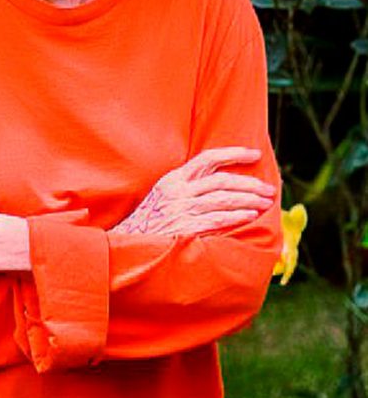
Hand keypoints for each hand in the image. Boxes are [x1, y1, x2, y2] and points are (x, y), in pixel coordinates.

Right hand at [111, 147, 276, 238]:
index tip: (255, 155)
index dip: (234, 154)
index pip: (208, 158)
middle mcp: (178, 191)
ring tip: (266, 203)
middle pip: (221, 180)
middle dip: (249, 183)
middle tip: (269, 190)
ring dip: (248, 200)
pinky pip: (216, 220)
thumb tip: (221, 184)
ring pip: (222, 200)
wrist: (128, 244)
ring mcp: (180, 209)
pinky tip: (250, 215)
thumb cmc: (151, 221)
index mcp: (174, 179)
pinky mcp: (184, 228)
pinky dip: (235, 216)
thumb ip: (187, 187)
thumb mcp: (164, 195)